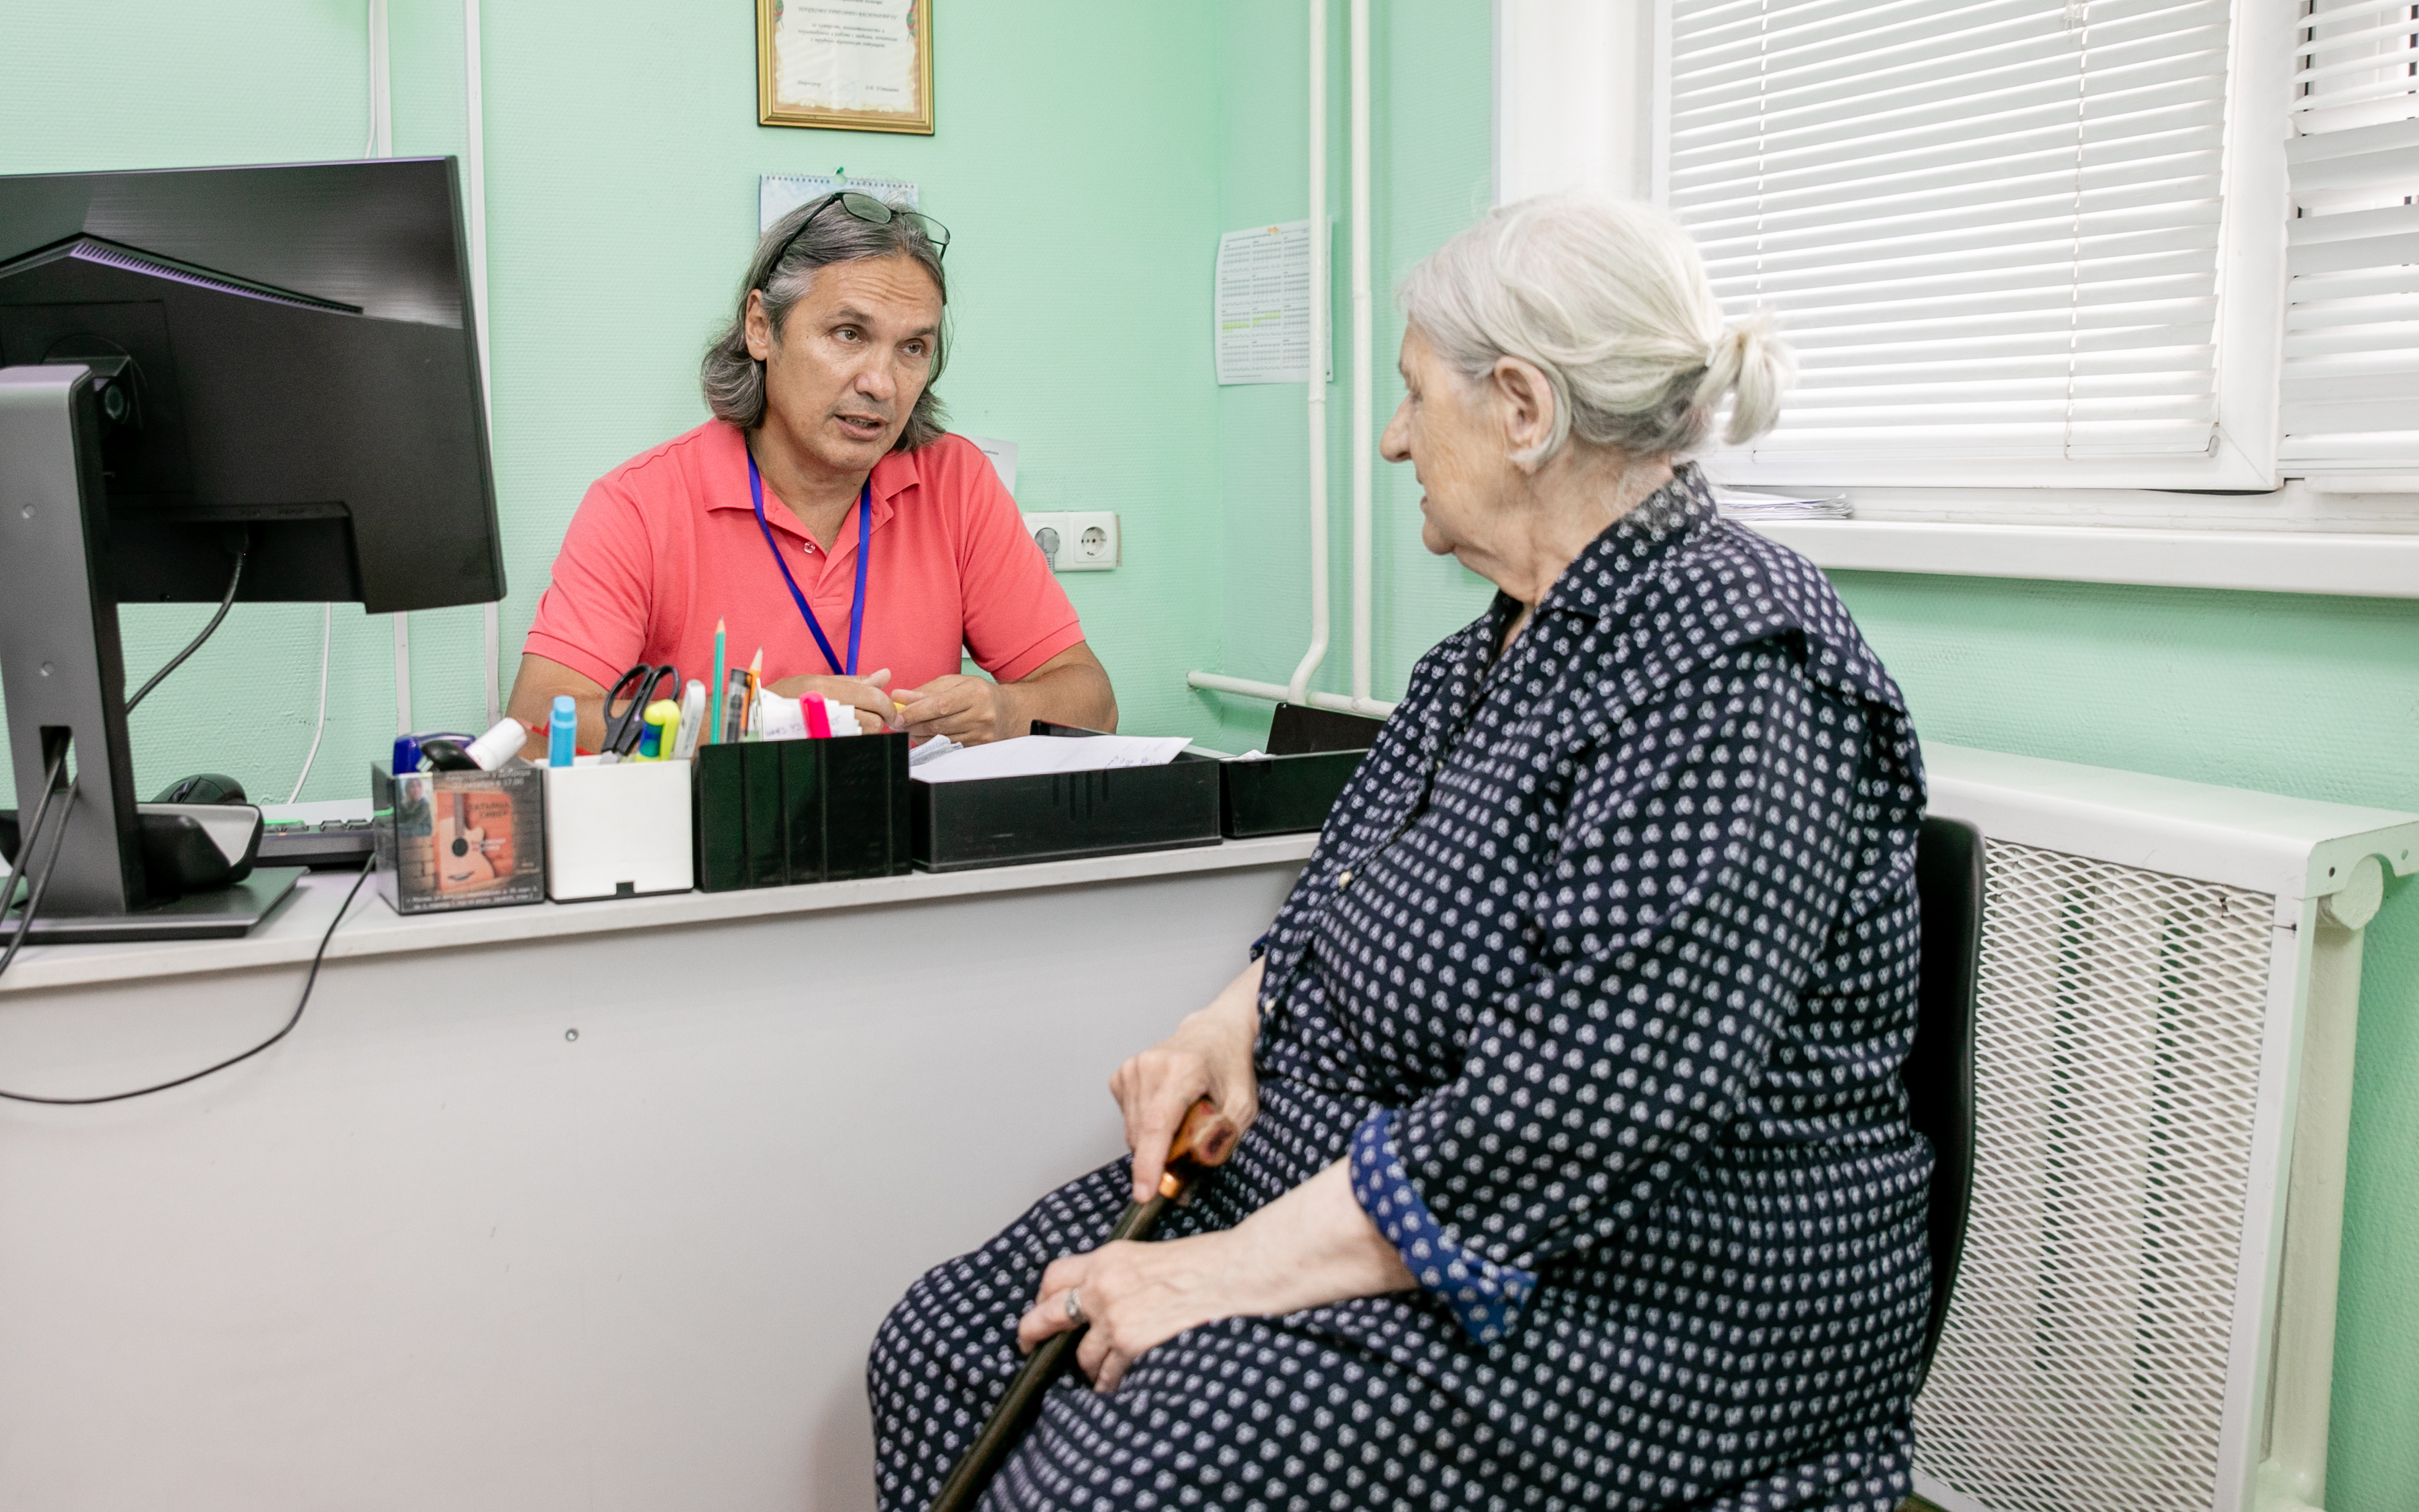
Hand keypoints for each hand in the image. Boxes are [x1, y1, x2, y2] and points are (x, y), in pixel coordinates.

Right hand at [767, 669, 895, 733]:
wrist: (756, 718)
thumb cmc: (785, 697)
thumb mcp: (818, 681)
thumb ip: (854, 681)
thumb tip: (885, 675)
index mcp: (827, 688)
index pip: (873, 697)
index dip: (887, 706)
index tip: (890, 712)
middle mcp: (825, 708)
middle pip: (873, 721)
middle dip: (875, 721)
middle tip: (863, 717)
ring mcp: (822, 730)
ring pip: (863, 735)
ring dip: (862, 732)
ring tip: (845, 725)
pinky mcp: (821, 744)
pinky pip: (850, 745)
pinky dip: (850, 740)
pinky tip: (838, 734)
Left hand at [892, 673, 1015, 744]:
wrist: (1009, 712)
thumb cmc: (979, 694)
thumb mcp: (956, 683)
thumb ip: (927, 689)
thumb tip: (899, 696)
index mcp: (975, 693)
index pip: (940, 705)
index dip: (916, 711)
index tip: (898, 715)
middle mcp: (980, 715)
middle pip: (938, 724)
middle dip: (912, 724)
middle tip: (897, 721)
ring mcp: (981, 735)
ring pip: (940, 738)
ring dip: (919, 733)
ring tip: (910, 726)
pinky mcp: (978, 748)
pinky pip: (947, 747)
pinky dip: (931, 741)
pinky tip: (926, 734)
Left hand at [1015, 1163, 1416, 1393]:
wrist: (1238, 1272)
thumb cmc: (1210, 1263)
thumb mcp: (1155, 1257)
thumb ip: (1124, 1276)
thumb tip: (1108, 1303)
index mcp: (1109, 1258)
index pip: (1055, 1276)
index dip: (1041, 1299)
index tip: (1038, 1312)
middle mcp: (1103, 1285)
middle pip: (1046, 1314)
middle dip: (1032, 1335)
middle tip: (1029, 1349)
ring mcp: (1114, 1316)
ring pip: (1081, 1355)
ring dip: (1090, 1367)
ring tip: (1105, 1373)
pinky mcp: (1130, 1342)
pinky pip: (1108, 1375)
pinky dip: (1113, 1383)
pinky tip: (1123, 1384)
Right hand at [1112, 961, 1262, 1203]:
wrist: (1216, 1032)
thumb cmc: (1231, 1066)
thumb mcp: (1244, 1104)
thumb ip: (1223, 1137)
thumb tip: (1194, 1172)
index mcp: (1183, 1070)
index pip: (1157, 1124)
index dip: (1149, 1163)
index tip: (1145, 1193)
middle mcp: (1151, 1066)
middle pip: (1142, 1134)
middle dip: (1159, 1159)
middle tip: (1185, 1158)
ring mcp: (1132, 1068)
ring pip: (1131, 1131)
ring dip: (1153, 1143)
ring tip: (1180, 1125)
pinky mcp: (1122, 1075)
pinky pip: (1127, 1119)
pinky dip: (1144, 1127)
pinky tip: (1166, 1111)